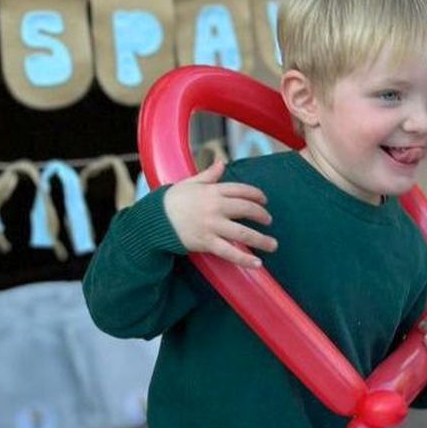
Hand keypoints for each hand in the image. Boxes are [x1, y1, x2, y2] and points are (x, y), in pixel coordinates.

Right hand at [162, 159, 277, 267]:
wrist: (153, 220)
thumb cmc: (171, 201)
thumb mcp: (189, 183)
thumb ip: (208, 175)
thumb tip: (221, 163)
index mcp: (212, 191)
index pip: (241, 190)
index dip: (256, 195)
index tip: (264, 200)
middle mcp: (215, 207)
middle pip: (246, 209)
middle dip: (261, 215)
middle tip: (269, 220)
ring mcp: (211, 225)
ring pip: (243, 233)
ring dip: (261, 240)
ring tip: (273, 245)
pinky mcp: (206, 242)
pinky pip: (229, 252)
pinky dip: (244, 259)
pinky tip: (257, 264)